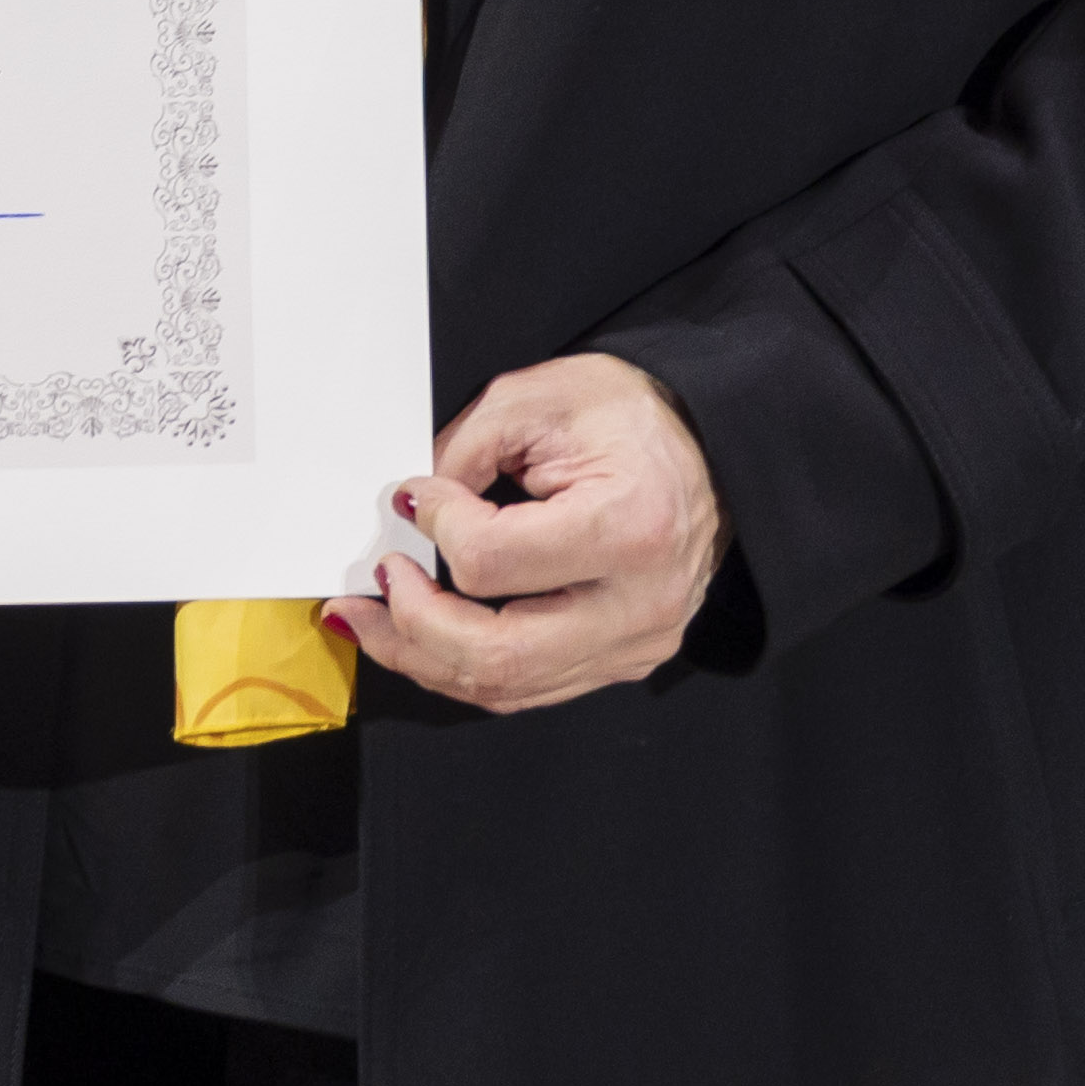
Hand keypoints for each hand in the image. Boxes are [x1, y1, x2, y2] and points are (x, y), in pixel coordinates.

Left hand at [319, 352, 723, 714]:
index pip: (493, 561)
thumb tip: (409, 507)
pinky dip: (465, 668)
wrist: (714, 450)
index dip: (435, 527)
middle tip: (370, 590)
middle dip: (411, 628)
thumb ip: (466, 449)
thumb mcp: (541, 398)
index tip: (415, 497)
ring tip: (374, 622)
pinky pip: (530, 686)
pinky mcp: (624, 659)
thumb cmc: (637, 418)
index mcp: (628, 526)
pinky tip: (424, 639)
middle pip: (497, 654)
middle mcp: (639, 603)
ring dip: (424, 659)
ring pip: (508, 686)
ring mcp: (635, 643)